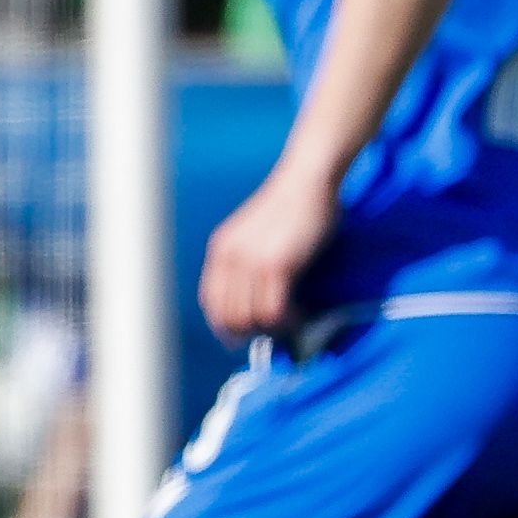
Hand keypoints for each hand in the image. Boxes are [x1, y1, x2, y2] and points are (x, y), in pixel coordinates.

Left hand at [197, 167, 337, 342]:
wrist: (307, 180)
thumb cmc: (289, 208)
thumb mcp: (253, 234)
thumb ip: (246, 262)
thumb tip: (252, 302)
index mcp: (221, 250)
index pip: (211, 302)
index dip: (225, 326)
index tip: (241, 337)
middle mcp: (230, 258)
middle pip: (229, 317)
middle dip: (252, 332)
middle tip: (275, 330)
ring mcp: (252, 262)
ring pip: (251, 319)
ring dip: (272, 329)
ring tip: (291, 322)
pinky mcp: (277, 265)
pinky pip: (274, 311)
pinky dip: (287, 322)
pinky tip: (301, 315)